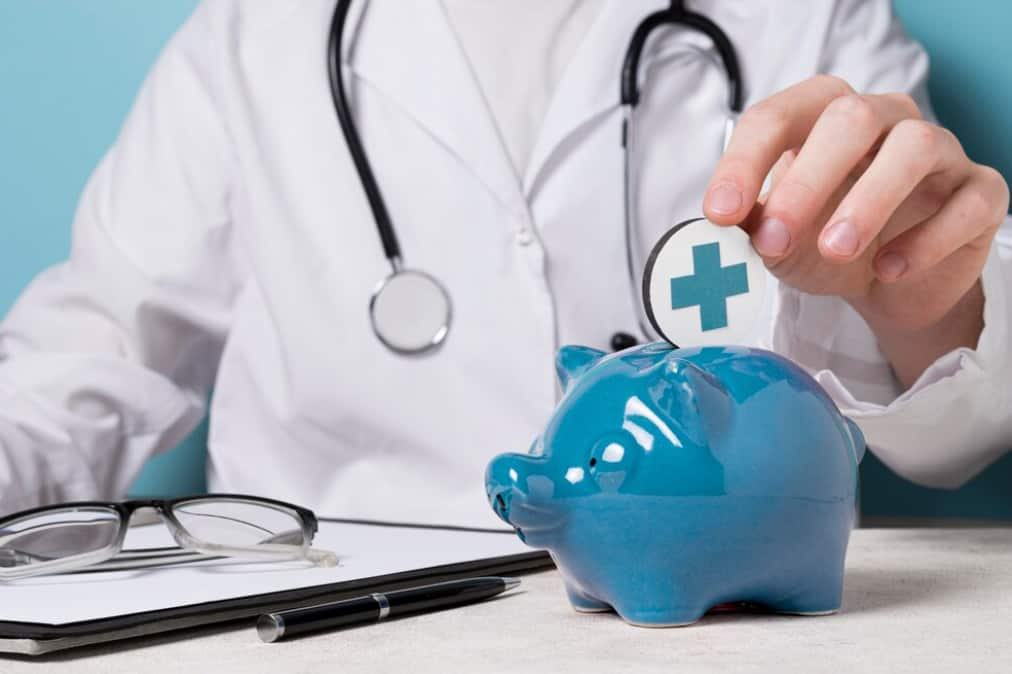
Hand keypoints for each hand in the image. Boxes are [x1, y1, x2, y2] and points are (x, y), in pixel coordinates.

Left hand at [702, 75, 1008, 388]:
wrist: (887, 284)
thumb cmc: (823, 244)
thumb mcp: (778, 239)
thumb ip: (753, 224)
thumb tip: (725, 220)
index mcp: (820, 118)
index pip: (777, 117)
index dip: (744, 162)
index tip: (719, 214)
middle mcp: (882, 120)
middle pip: (849, 118)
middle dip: (807, 179)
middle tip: (775, 238)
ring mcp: (938, 152)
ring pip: (914, 146)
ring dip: (869, 200)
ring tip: (835, 250)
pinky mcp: (979, 193)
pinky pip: (968, 200)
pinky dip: (928, 238)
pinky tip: (889, 270)